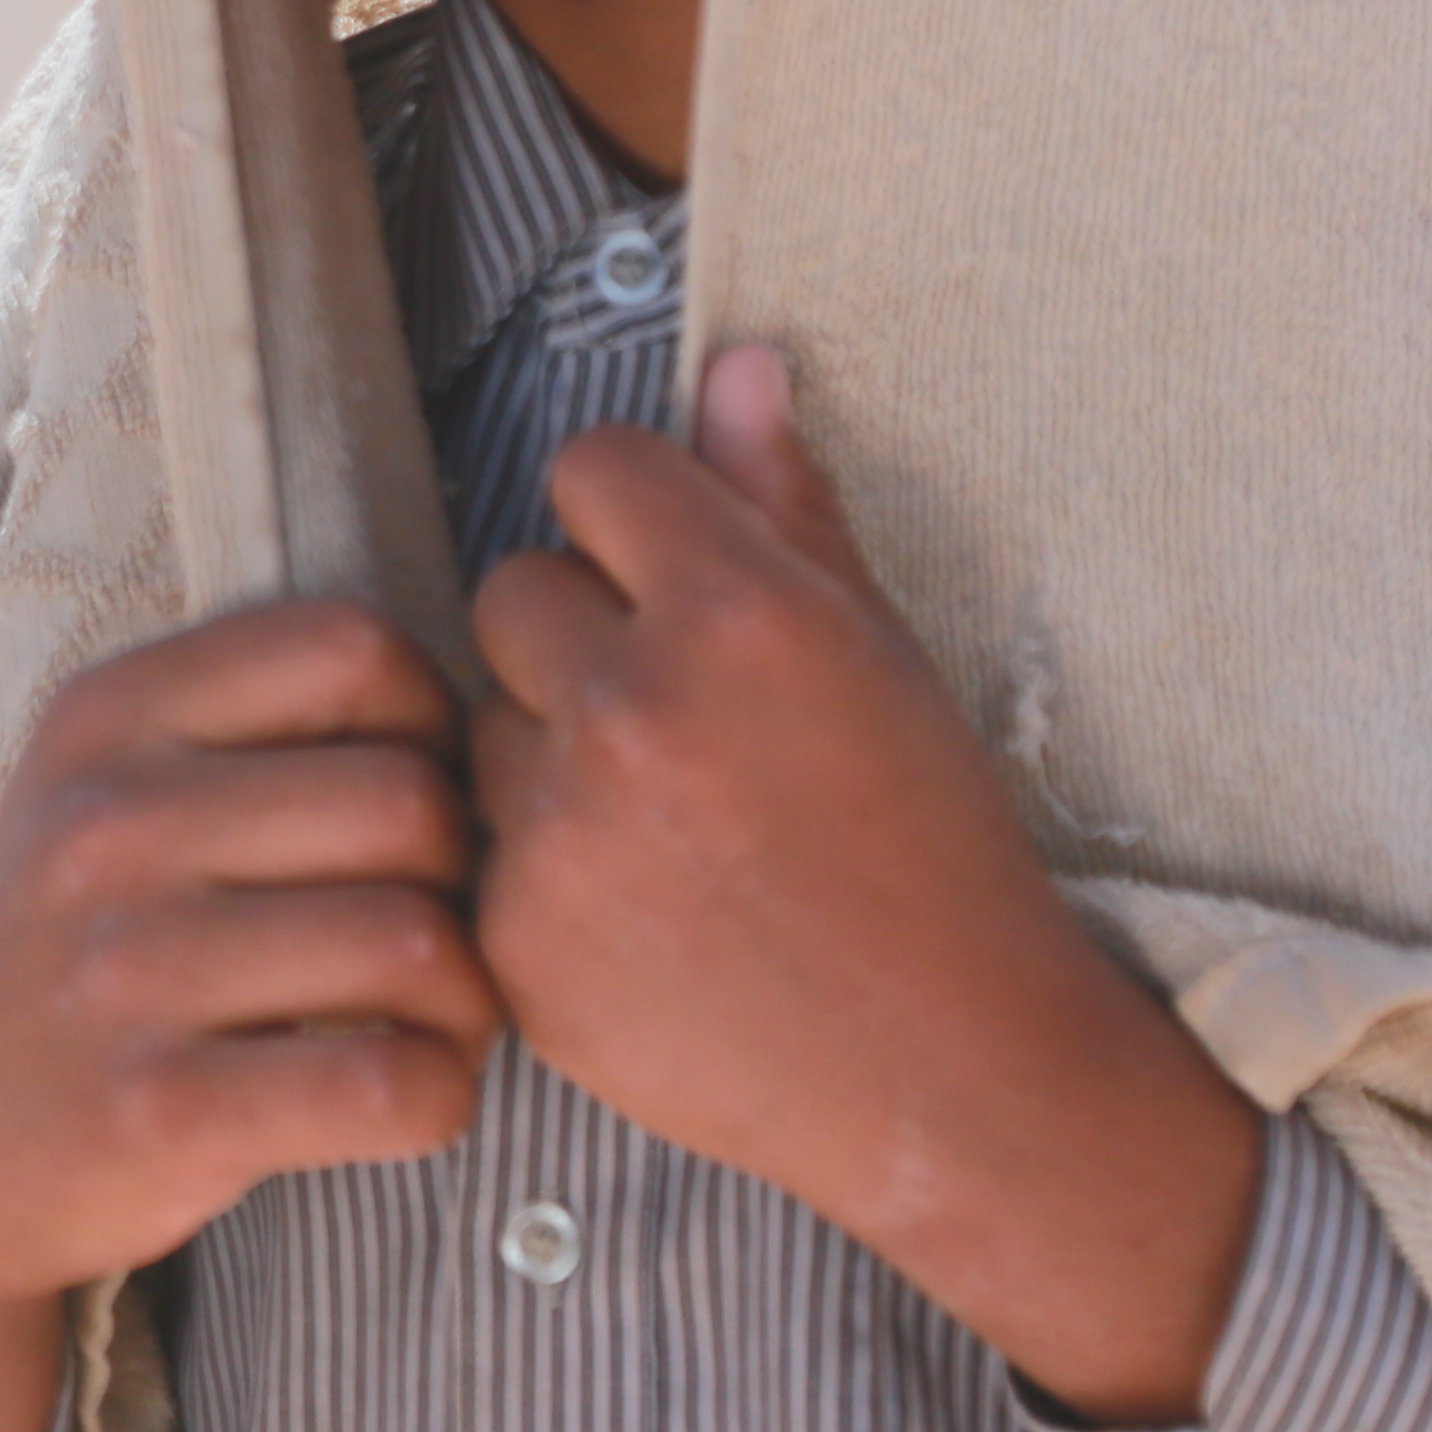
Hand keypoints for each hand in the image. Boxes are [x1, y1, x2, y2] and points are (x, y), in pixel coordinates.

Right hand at [0, 600, 503, 1431]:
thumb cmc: (68, 957)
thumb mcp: (97, 792)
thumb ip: (248, 734)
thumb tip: (477, 730)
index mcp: (103, 716)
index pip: (352, 647)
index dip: (427, 725)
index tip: (402, 810)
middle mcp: (105, 824)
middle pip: (412, 802)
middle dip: (468, 881)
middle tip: (438, 944)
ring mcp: (125, 969)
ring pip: (419, 944)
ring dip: (469, 1003)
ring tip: (428, 1025)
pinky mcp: (162, 1111)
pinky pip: (389, 1083)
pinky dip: (438, 1098)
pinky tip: (399, 1100)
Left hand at [470, 343, 1256, 1423]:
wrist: (951, 1070)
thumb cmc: (932, 847)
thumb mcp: (878, 652)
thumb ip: (783, 501)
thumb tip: (733, 361)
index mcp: (736, 615)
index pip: (589, 469)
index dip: (632, 515)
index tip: (672, 571)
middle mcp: (632, 710)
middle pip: (513, 588)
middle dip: (581, 635)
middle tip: (678, 719)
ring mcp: (561, 830)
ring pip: (483, 720)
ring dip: (546, 750)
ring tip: (666, 821)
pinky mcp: (518, 938)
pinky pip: (481, 845)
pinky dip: (538, 868)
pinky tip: (641, 907)